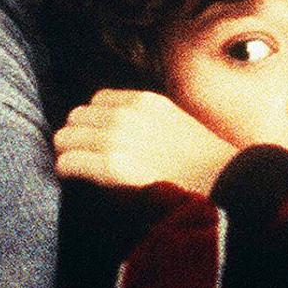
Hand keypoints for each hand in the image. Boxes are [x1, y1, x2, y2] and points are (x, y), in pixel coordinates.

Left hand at [53, 88, 237, 194]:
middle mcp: (127, 115)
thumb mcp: (177, 124)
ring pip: (65, 138)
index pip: (97, 101)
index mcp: (144, 102)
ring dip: (70, 154)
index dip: (95, 123)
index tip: (99, 141)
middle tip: (85, 158)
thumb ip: (147, 121)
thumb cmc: (204, 165)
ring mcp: (117, 139)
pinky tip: (77, 182)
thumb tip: (121, 133)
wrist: (223, 186)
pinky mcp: (111, 166)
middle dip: (78, 137)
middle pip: (76, 117)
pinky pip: (68, 163)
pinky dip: (67, 172)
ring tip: (80, 171)